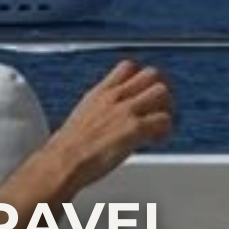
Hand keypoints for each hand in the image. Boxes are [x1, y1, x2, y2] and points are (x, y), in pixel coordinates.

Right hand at [44, 60, 175, 187]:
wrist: (62, 162)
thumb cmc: (68, 148)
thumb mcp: (82, 116)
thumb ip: (100, 110)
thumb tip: (109, 117)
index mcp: (100, 92)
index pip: (128, 67)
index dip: (141, 78)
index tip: (144, 93)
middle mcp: (114, 97)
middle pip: (151, 74)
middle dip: (160, 90)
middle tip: (159, 108)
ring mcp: (126, 111)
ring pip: (162, 92)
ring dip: (166, 108)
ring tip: (159, 125)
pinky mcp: (134, 129)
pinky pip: (164, 120)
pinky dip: (165, 130)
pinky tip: (155, 140)